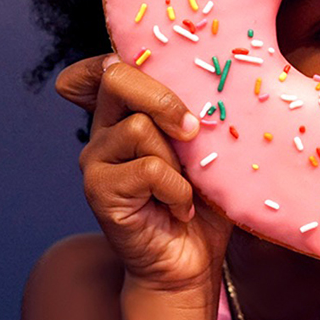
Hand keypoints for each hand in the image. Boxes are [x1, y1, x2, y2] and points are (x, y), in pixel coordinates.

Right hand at [56, 54, 232, 294]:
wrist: (191, 262)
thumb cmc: (205, 200)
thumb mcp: (209, 146)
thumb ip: (201, 112)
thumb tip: (223, 80)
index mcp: (128, 112)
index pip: (103, 66)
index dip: (120, 56)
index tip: (161, 72)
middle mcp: (104, 129)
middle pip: (116, 77)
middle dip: (164, 98)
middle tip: (195, 130)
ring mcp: (96, 159)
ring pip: (139, 127)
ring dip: (178, 160)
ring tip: (187, 188)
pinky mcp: (98, 190)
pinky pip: (147, 168)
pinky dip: (176, 189)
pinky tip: (180, 207)